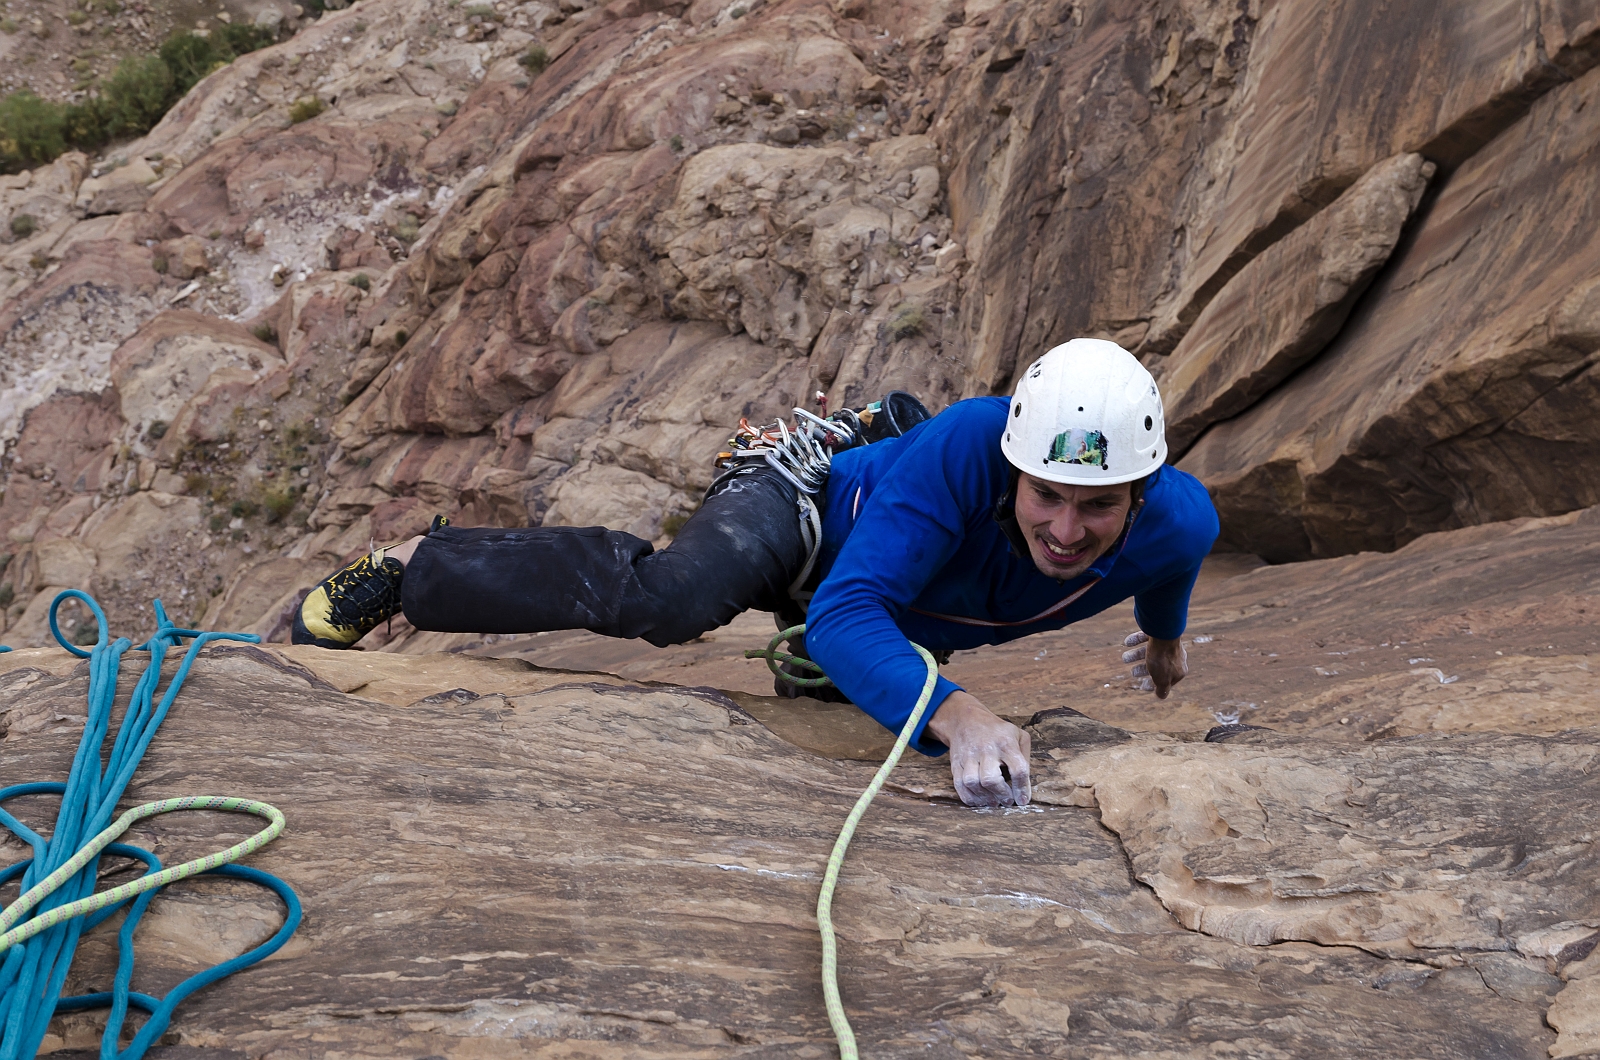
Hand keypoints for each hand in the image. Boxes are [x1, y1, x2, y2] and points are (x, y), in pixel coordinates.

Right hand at [925, 691, 1030, 807]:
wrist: (966, 719)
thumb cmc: (997, 731)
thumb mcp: (1018, 735)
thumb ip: (1025, 758)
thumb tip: (1024, 785)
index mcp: (1005, 743)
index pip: (1018, 769)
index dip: (1022, 788)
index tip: (1023, 800)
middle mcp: (986, 749)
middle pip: (991, 779)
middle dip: (1001, 794)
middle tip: (1007, 801)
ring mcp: (968, 756)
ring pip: (972, 783)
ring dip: (985, 798)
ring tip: (993, 801)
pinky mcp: (956, 763)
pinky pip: (959, 785)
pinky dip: (969, 798)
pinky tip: (979, 801)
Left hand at [1122, 631, 1187, 698]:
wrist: (1164, 633)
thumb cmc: (1163, 659)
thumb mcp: (1162, 679)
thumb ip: (1162, 689)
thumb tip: (1161, 696)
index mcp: (1179, 670)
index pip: (1166, 680)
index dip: (1153, 684)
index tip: (1141, 686)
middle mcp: (1175, 656)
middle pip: (1157, 665)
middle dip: (1143, 669)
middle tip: (1132, 672)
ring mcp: (1167, 643)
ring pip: (1150, 651)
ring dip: (1135, 655)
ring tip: (1125, 658)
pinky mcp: (1159, 631)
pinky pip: (1146, 637)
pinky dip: (1136, 640)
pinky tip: (1127, 642)